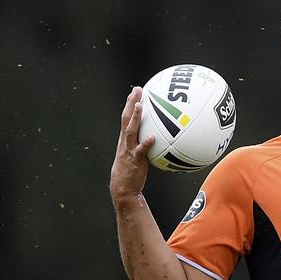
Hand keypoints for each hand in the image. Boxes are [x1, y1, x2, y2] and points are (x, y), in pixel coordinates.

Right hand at [110, 86, 154, 205]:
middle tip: (137, 90)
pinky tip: (153, 138)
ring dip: (135, 119)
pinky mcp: (135, 161)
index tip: (136, 91)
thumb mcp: (136, 156)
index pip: (126, 118)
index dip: (130, 104)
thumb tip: (157, 137)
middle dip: (131, 103)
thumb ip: (144, 145)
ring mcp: (128, 151)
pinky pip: (140, 151)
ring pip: (130, 131)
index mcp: (125, 140)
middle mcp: (125, 142)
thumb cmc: (131, 173)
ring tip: (140, 106)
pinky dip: (146, 144)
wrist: (122, 189)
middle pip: (126, 119)